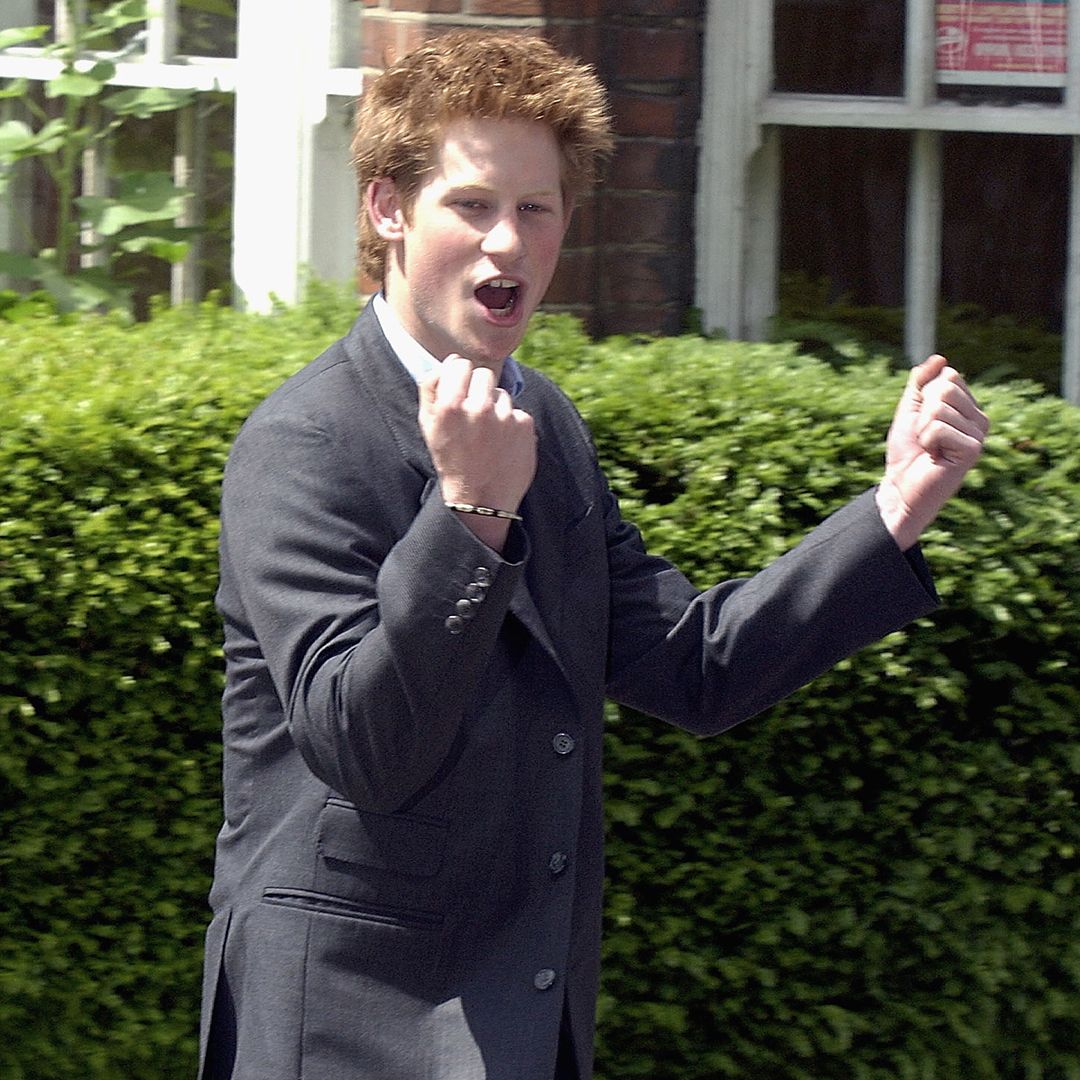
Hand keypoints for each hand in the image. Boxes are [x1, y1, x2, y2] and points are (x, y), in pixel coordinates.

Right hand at [418, 355, 536, 549]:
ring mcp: (504, 416)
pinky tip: (503, 444)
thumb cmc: (451, 461)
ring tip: (488, 435)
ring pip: (502, 394)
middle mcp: (478, 407)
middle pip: (483, 374)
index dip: (459, 374)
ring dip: (496, 408)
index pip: (459, 363)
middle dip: (479, 389)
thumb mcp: (429, 427)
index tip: (460, 387)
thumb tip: (447, 363)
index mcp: (449, 405)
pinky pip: (517, 412)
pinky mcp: (524, 425)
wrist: (480, 500)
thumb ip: (431, 390)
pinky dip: (512, 425)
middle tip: (475, 414)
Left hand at [875, 354, 988, 550]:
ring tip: (928, 447)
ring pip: (940, 407)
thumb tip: (939, 358)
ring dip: (922, 428)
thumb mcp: (909, 409)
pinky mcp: (973, 449)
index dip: (925, 396)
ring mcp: (979, 434)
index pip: (949, 376)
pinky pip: (939, 427)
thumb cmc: (906, 451)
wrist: (900, 487)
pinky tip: (934, 456)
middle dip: (923, 411)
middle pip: (946, 388)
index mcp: (968, 407)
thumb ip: (921, 382)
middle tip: (925, 435)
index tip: (923, 420)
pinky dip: (927, 440)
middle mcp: (979, 418)